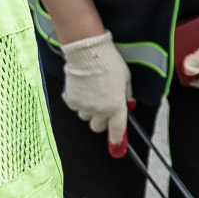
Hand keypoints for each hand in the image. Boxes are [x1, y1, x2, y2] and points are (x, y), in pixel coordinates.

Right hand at [58, 30, 130, 153]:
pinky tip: (82, 87)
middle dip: (101, 120)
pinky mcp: (72, 100)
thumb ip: (126, 95)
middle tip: (102, 107)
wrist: (88, 53)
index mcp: (116, 106)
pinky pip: (76, 107)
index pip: (117, 130)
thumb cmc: (109, 63)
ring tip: (92, 91)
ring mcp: (84, 107)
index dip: (117, 139)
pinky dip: (78, 100)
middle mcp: (100, 110)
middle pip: (98, 127)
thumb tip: (127, 104)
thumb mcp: (126, 79)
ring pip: (86, 116)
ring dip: (89, 109)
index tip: (116, 143)